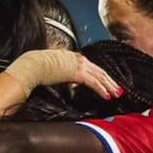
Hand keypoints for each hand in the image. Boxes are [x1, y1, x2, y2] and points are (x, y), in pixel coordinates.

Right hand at [5, 50, 121, 99]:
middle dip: (110, 81)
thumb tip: (72, 85)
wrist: (34, 65)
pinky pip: (94, 83)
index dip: (102, 76)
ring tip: (116, 94)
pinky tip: (107, 96)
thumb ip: (67, 75)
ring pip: (100, 76)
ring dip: (110, 86)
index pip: (93, 67)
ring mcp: (79, 65)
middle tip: (118, 90)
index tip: (109, 83)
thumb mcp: (57, 71)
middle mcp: (79, 59)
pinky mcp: (78, 73)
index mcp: (74, 57)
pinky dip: (102, 90)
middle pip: (100, 71)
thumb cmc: (40, 68)